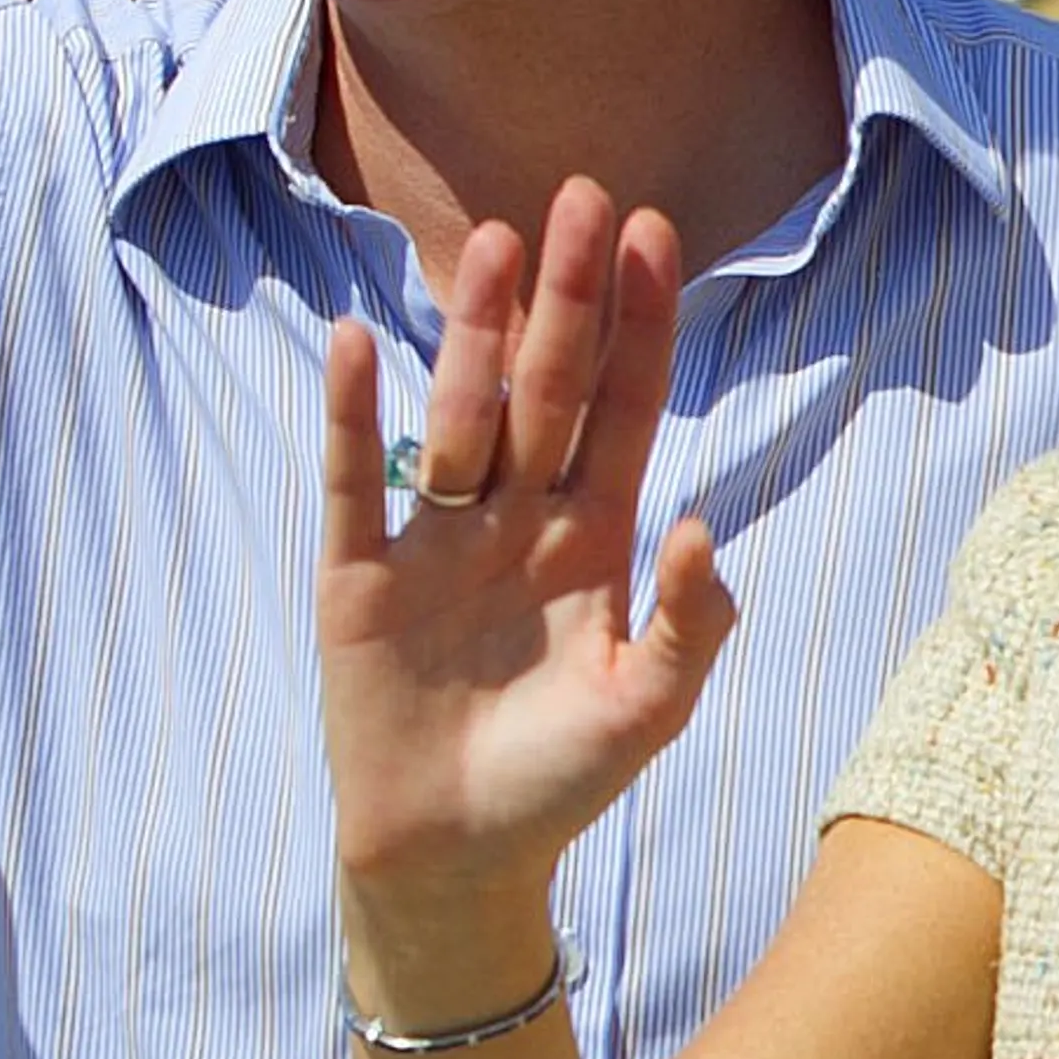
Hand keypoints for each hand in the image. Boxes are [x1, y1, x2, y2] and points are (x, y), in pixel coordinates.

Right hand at [320, 179, 732, 1019]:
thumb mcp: (645, 712)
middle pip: (547, 389)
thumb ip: (690, 626)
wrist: (454, 863)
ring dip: (474, 333)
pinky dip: (354, 418)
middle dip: (568, 297)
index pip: (624, 411)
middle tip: (584, 195)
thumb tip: (704, 526)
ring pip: (461, 414)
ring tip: (493, 244)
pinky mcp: (360, 576)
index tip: (658, 235)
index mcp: (592, 539)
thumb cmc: (558, 786)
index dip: (642, 329)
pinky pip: (355, 482)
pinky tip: (357, 343)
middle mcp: (516, 519)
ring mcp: (435, 538)